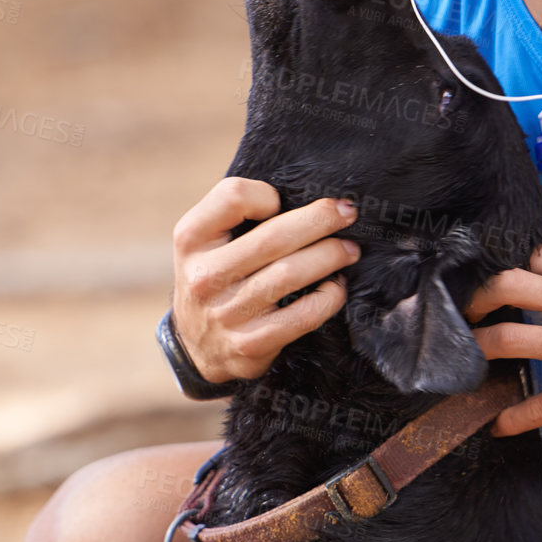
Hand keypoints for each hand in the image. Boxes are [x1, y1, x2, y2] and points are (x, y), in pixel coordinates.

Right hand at [171, 178, 361, 383]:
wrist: (198, 348)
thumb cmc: (215, 276)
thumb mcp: (205, 241)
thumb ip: (235, 213)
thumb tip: (305, 196)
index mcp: (191, 239)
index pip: (234, 196)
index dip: (266, 194)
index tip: (283, 203)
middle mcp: (204, 276)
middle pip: (274, 236)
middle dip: (320, 220)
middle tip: (347, 213)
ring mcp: (227, 313)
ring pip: (291, 273)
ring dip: (331, 256)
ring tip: (350, 250)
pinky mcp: (251, 344)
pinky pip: (303, 315)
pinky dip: (329, 297)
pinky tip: (337, 287)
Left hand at [464, 244, 541, 436]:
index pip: (540, 258)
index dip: (514, 267)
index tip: (502, 282)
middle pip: (512, 286)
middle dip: (480, 298)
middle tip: (469, 313)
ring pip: (511, 339)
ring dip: (481, 350)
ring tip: (468, 362)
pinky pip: (538, 405)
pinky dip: (513, 418)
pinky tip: (500, 424)